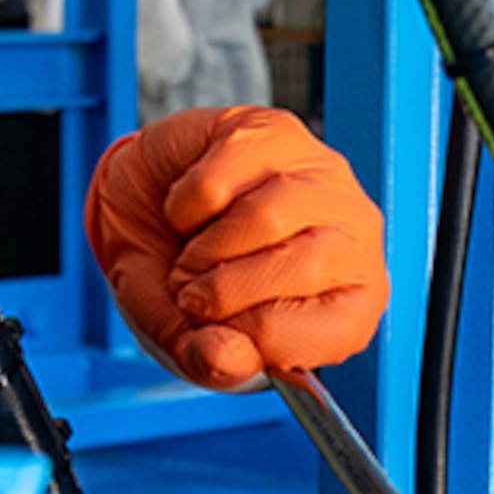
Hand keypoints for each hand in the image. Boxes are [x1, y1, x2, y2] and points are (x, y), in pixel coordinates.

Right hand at [84, 106, 387, 389]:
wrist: (139, 214)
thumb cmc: (184, 280)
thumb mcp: (190, 342)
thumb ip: (210, 362)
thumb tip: (223, 357)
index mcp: (353, 300)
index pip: (333, 329)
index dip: (260, 338)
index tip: (220, 331)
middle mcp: (354, 235)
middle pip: (304, 268)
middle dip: (223, 292)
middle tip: (190, 292)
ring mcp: (320, 175)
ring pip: (265, 219)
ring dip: (202, 249)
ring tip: (189, 255)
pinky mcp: (274, 132)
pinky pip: (221, 180)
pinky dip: (184, 206)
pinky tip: (192, 210)